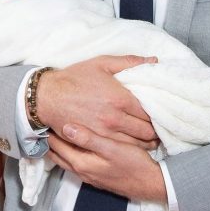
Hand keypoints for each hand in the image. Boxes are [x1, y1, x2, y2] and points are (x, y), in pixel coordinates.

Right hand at [35, 55, 157, 146]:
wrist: (48, 97)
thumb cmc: (75, 78)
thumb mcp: (102, 63)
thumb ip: (130, 62)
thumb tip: (154, 61)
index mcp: (120, 98)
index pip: (151, 112)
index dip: (159, 114)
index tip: (162, 113)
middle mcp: (115, 119)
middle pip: (148, 131)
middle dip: (156, 130)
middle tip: (159, 127)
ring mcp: (105, 133)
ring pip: (137, 145)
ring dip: (147, 143)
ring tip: (151, 138)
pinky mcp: (96, 142)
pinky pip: (122, 150)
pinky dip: (132, 149)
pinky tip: (134, 145)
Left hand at [48, 125, 166, 202]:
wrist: (151, 185)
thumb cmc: (133, 164)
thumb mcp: (112, 148)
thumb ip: (89, 138)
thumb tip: (65, 127)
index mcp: (81, 163)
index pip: (57, 146)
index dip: (48, 131)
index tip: (42, 116)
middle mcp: (81, 171)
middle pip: (57, 154)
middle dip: (49, 139)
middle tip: (43, 121)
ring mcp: (88, 175)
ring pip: (66, 158)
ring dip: (59, 146)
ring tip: (54, 130)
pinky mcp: (96, 175)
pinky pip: (75, 161)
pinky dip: (69, 151)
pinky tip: (74, 143)